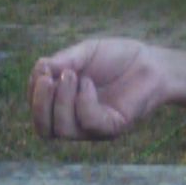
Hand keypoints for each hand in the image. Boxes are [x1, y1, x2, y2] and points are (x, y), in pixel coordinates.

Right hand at [28, 38, 167, 139]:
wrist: (152, 62)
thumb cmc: (117, 59)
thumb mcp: (84, 54)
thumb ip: (62, 62)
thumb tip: (40, 69)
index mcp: (66, 108)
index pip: (39, 115)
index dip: (33, 94)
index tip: (43, 68)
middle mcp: (77, 123)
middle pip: (44, 130)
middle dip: (39, 103)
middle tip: (47, 77)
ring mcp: (94, 128)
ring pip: (63, 130)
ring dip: (61, 100)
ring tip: (71, 74)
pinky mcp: (113, 127)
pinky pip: (88, 122)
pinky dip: (83, 100)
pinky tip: (88, 82)